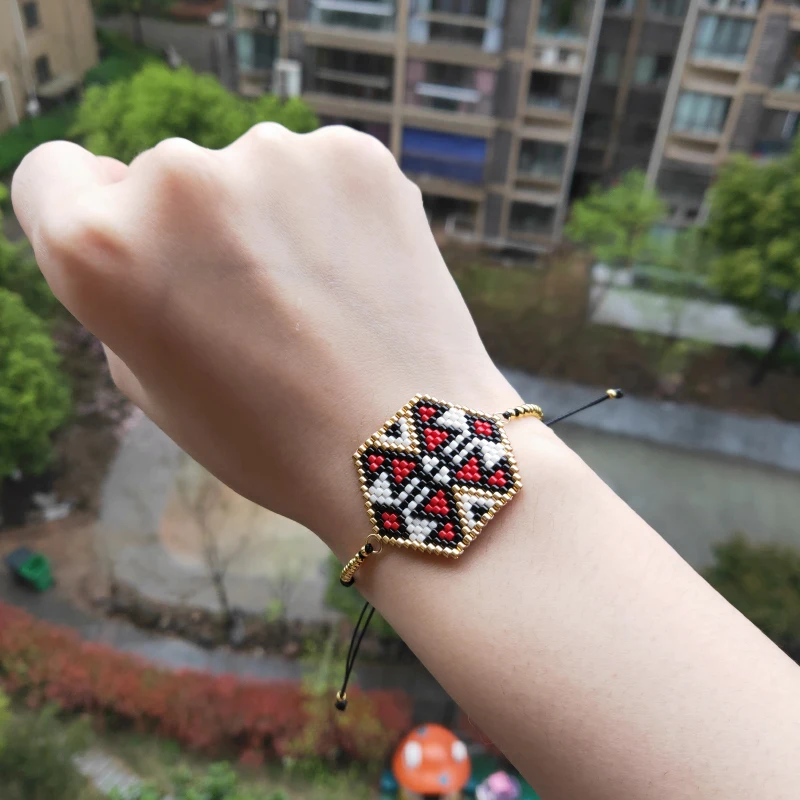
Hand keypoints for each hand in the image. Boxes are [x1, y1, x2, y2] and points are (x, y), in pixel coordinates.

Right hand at [12, 125, 522, 552]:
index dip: (89, 213)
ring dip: (267, 217)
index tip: (137, 246)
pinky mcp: (355, 155)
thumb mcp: (150, 382)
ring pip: (248, 172)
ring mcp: (274, 154)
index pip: (53, 174)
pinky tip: (358, 275)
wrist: (407, 446)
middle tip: (253, 304)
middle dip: (194, 228)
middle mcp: (177, 180)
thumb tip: (141, 234)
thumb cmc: (270, 437)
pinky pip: (319, 172)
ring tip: (316, 299)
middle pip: (161, 176)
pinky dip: (331, 211)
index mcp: (102, 246)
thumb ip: (125, 292)